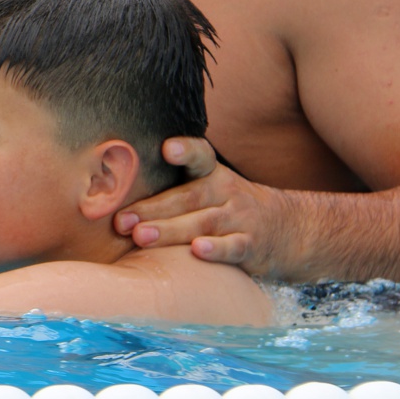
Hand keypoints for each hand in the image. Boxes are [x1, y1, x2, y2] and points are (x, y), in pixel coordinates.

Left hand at [114, 137, 301, 278]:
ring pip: (203, 222)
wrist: (289, 229)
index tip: (166, 148)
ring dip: (170, 230)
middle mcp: (226, 192)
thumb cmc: (227, 207)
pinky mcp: (251, 245)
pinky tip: (197, 251)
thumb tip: (110, 193)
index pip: (201, 156)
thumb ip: (170, 188)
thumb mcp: (208, 187)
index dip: (186, 151)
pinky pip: (233, 246)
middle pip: (187, 197)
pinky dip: (216, 249)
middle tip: (121, 220)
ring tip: (140, 237)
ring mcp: (240, 218)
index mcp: (212, 174)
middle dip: (153, 208)